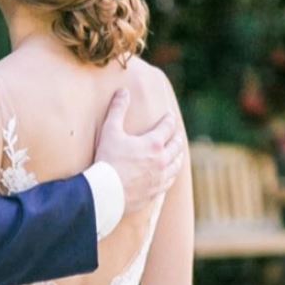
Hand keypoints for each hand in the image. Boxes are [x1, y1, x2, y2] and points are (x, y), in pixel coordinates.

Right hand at [94, 88, 183, 214]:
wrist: (106, 192)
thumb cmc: (108, 160)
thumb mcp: (110, 131)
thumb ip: (118, 110)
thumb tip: (123, 91)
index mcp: (154, 144)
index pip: (167, 127)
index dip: (169, 119)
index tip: (169, 116)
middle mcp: (162, 161)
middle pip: (176, 147)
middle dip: (177, 138)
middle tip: (177, 135)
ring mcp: (160, 179)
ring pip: (176, 166)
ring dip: (178, 158)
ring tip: (178, 155)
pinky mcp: (154, 193)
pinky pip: (168, 183)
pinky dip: (170, 176)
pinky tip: (169, 176)